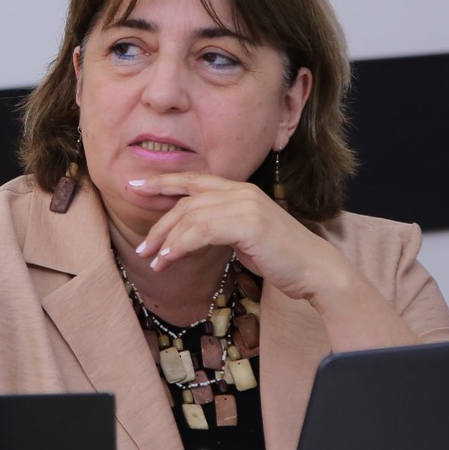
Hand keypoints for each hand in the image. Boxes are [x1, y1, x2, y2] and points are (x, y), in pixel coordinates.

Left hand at [128, 172, 350, 303]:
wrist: (314, 269)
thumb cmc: (280, 257)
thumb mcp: (245, 236)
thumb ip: (220, 227)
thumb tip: (190, 235)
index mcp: (239, 189)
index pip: (193, 180)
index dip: (162, 182)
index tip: (134, 187)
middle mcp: (241, 191)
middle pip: (186, 201)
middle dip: (158, 224)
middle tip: (142, 248)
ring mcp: (245, 205)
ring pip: (190, 217)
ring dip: (166, 240)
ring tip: (154, 261)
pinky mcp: (248, 223)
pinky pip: (202, 231)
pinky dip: (181, 245)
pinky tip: (170, 259)